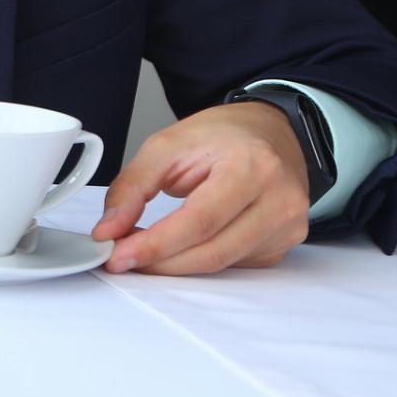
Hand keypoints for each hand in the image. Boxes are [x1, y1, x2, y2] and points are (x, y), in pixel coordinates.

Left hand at [89, 101, 310, 275]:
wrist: (270, 131)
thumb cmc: (221, 136)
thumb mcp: (167, 145)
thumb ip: (133, 187)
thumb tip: (108, 231)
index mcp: (251, 166)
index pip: (200, 220)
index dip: (156, 244)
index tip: (118, 255)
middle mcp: (279, 199)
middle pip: (212, 251)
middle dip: (161, 261)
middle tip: (123, 258)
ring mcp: (288, 226)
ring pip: (222, 265)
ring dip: (177, 265)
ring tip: (146, 250)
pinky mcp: (285, 245)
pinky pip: (234, 265)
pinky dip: (201, 260)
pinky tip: (183, 245)